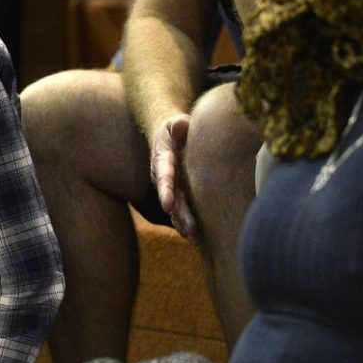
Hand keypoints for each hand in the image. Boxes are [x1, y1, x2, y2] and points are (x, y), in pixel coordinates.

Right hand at [150, 113, 200, 244]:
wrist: (169, 138)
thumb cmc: (176, 129)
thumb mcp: (174, 123)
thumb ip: (177, 124)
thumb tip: (180, 124)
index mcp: (162, 160)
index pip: (163, 175)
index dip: (165, 190)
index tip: (167, 205)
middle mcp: (163, 178)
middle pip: (171, 199)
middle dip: (180, 215)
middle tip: (191, 229)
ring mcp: (170, 189)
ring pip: (175, 210)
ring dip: (185, 225)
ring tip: (197, 239)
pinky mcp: (178, 196)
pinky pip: (181, 213)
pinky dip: (188, 226)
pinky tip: (200, 240)